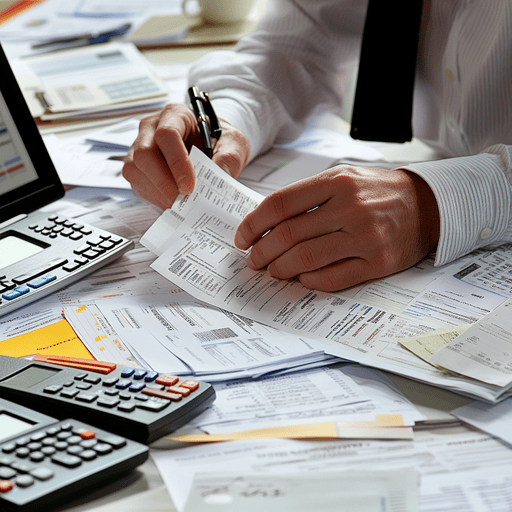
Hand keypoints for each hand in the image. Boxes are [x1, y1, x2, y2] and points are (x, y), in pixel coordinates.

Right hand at [122, 103, 249, 209]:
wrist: (211, 147)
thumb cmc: (219, 141)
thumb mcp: (233, 145)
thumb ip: (229, 159)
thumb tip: (218, 177)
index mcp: (175, 114)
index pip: (167, 134)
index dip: (177, 163)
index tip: (190, 187)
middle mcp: (151, 127)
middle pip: (145, 153)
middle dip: (164, 182)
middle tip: (184, 200)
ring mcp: (139, 146)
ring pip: (135, 169)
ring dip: (157, 192)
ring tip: (179, 205)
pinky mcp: (136, 166)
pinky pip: (136, 182)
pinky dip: (153, 196)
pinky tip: (171, 202)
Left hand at [234, 165, 439, 291]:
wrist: (428, 204)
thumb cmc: (377, 192)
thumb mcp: (342, 178)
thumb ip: (308, 195)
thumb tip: (266, 221)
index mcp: (336, 182)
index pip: (280, 204)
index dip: (253, 224)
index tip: (242, 237)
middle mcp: (350, 208)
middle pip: (288, 234)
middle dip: (261, 251)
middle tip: (252, 259)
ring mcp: (365, 236)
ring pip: (306, 258)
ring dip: (280, 269)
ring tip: (272, 270)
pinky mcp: (378, 262)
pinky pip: (333, 278)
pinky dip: (310, 281)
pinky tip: (301, 278)